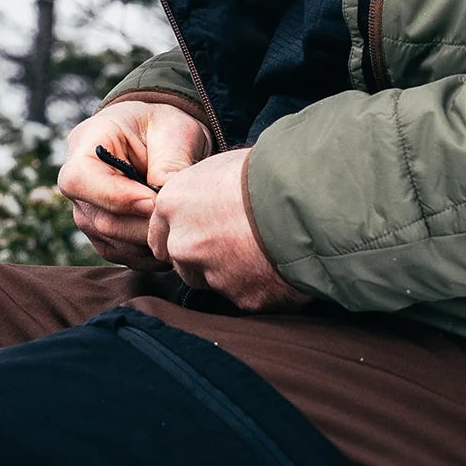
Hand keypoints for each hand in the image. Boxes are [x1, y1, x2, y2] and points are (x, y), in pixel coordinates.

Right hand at [58, 99, 211, 264]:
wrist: (161, 140)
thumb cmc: (164, 128)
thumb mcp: (173, 132)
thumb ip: (168, 163)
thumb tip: (163, 202)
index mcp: (85, 146)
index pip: (81, 180)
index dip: (117, 197)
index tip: (154, 201)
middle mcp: (77, 185)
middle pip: (101, 220)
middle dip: (145, 225)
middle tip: (178, 219)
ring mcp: (86, 213)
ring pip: (113, 243)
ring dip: (149, 242)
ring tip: (179, 227)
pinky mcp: (102, 235)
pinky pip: (122, 255)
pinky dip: (149, 254)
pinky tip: (171, 237)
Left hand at [149, 149, 304, 311]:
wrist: (307, 197)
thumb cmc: (270, 170)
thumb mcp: (224, 168)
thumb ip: (204, 195)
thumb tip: (210, 201)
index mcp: (173, 204)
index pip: (158, 235)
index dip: (182, 235)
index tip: (203, 232)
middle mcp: (182, 243)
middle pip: (183, 264)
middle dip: (205, 259)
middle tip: (239, 244)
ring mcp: (211, 274)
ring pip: (214, 284)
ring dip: (233, 275)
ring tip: (266, 252)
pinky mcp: (242, 298)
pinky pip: (250, 296)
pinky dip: (265, 287)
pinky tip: (284, 265)